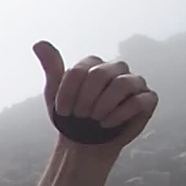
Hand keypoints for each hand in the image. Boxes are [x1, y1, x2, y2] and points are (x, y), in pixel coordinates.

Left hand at [33, 41, 157, 154]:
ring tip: (94, 119)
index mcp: (93, 65)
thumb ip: (51, 67)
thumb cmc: (70, 115)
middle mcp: (115, 69)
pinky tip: (107, 124)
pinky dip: (120, 114)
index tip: (63, 111)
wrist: (84, 142)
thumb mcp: (55, 93)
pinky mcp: (147, 99)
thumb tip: (39, 43)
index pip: (79, 70)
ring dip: (103, 105)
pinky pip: (139, 100)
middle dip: (86, 99)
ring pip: (122, 83)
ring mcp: (134, 82)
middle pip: (100, 74)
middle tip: (80, 116)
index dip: (68, 93)